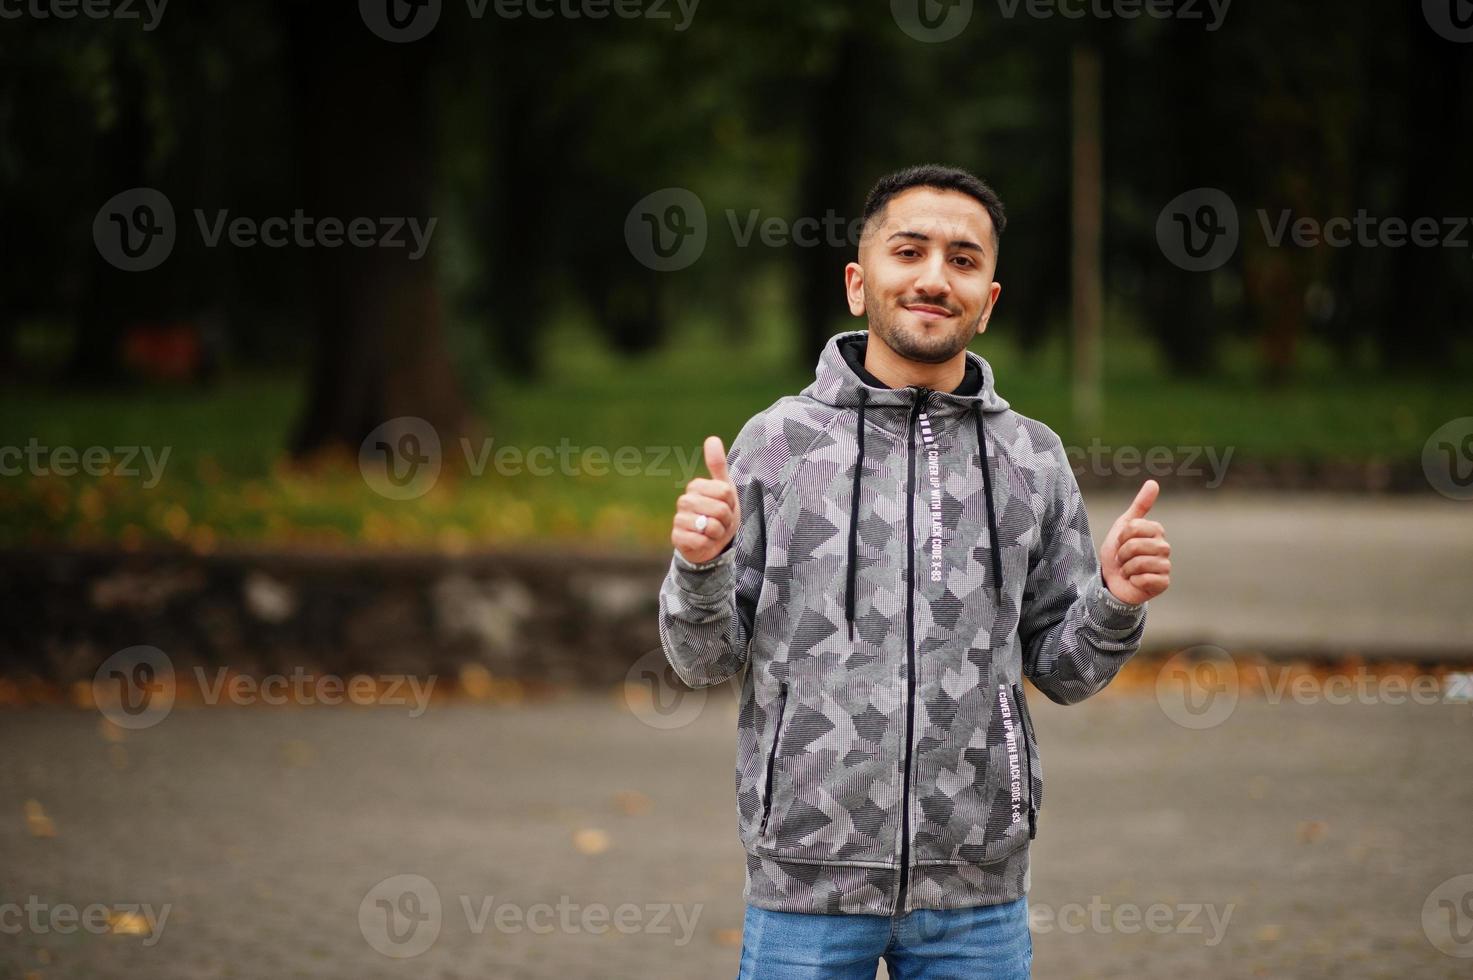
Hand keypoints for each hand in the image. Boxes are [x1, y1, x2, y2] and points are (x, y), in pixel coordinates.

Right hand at [672, 435, 740, 563]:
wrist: (711, 542)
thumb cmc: (719, 513)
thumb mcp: (724, 488)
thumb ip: (718, 465)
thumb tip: (712, 438)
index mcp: (695, 486)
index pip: (725, 492)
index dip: (731, 503)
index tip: (725, 506)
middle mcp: (684, 501)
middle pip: (719, 509)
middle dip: (726, 519)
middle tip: (720, 521)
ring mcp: (679, 519)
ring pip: (710, 526)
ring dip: (717, 532)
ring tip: (712, 532)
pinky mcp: (676, 538)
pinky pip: (700, 540)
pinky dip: (707, 544)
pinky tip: (703, 542)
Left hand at [1100, 479, 1170, 605]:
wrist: (1113, 582)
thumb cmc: (1119, 554)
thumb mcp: (1123, 526)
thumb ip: (1140, 505)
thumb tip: (1153, 482)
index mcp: (1156, 531)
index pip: (1134, 527)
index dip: (1121, 537)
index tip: (1120, 543)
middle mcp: (1164, 547)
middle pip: (1136, 545)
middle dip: (1122, 553)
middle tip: (1123, 559)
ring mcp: (1165, 566)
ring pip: (1140, 562)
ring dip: (1126, 568)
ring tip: (1128, 570)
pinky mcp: (1163, 583)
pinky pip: (1145, 578)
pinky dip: (1133, 581)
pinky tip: (1135, 581)